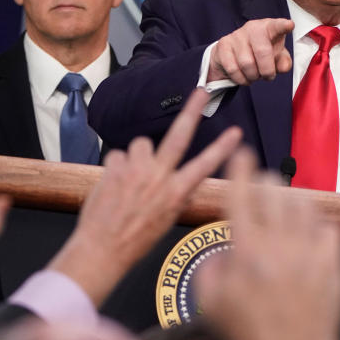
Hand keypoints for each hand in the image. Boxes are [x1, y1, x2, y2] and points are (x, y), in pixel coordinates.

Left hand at [49, 88, 242, 306]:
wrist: (102, 248)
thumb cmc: (135, 239)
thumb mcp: (166, 221)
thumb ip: (176, 196)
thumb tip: (184, 182)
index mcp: (176, 193)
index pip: (205, 165)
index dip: (222, 148)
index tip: (236, 133)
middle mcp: (159, 177)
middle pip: (179, 136)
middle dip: (192, 111)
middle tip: (201, 91)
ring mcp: (136, 170)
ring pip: (141, 144)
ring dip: (138, 156)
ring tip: (131, 178)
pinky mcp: (115, 166)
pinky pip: (118, 155)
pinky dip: (117, 167)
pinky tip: (114, 185)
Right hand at [197, 149, 339, 339]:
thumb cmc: (247, 337)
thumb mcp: (209, 304)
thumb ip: (209, 268)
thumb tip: (223, 249)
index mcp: (245, 251)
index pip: (241, 195)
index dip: (239, 168)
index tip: (241, 152)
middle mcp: (279, 245)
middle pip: (273, 190)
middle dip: (264, 178)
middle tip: (260, 181)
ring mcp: (309, 254)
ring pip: (303, 204)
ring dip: (290, 197)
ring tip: (283, 203)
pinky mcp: (333, 266)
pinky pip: (329, 227)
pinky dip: (317, 223)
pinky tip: (309, 231)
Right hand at [208, 18, 293, 84]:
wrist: (233, 54)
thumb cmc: (259, 53)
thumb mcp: (276, 57)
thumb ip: (283, 63)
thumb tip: (283, 67)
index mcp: (269, 27)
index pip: (277, 26)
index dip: (283, 26)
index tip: (290, 25)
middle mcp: (252, 28)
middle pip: (262, 52)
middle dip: (267, 70)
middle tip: (268, 76)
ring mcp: (236, 36)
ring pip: (247, 63)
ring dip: (253, 76)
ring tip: (254, 75)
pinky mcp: (223, 46)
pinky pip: (233, 69)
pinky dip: (241, 79)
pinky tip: (244, 77)